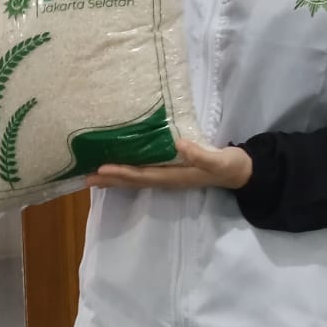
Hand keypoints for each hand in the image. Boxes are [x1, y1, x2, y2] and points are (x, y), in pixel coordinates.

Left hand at [86, 140, 252, 191]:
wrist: (240, 172)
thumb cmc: (230, 166)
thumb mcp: (219, 160)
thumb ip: (201, 154)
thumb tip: (179, 145)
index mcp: (175, 177)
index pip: (143, 176)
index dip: (122, 173)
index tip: (102, 170)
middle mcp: (167, 179)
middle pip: (133, 181)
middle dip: (110, 180)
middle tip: (85, 178)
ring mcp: (168, 177)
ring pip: (136, 179)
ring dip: (114, 178)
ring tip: (92, 176)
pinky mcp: (171, 170)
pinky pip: (143, 172)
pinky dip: (127, 171)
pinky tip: (118, 167)